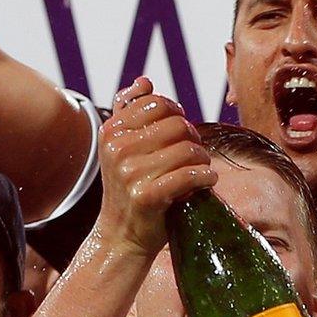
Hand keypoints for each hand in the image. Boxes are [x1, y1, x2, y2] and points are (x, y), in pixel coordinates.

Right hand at [94, 78, 214, 258]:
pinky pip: (191, 174)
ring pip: (188, 149)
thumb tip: (144, 81)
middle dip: (193, 138)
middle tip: (194, 154)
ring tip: (199, 170)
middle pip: (178, 125)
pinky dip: (206, 178)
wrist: (121, 236)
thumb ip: (130, 111)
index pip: (159, 103)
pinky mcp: (147, 195)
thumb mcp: (122, 147)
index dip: (178, 115)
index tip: (180, 134)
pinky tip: (206, 182)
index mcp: (110, 131)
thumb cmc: (129, 187)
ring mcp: (129, 172)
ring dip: (202, 160)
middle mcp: (116, 148)